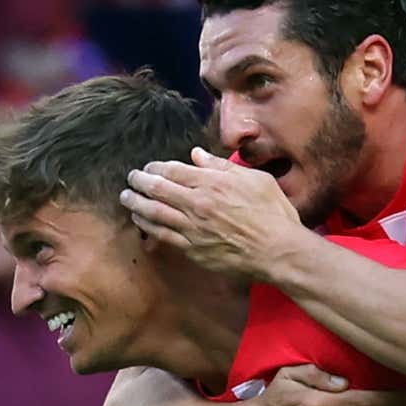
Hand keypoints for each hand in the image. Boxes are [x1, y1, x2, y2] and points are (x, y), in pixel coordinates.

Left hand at [120, 147, 305, 279]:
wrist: (278, 250)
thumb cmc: (272, 213)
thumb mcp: (254, 179)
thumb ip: (222, 166)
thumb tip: (198, 155)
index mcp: (212, 183)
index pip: (172, 170)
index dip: (155, 167)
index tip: (149, 167)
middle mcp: (197, 203)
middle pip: (156, 188)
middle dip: (138, 181)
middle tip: (131, 178)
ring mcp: (193, 227)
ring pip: (153, 212)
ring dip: (135, 203)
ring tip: (127, 198)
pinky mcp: (193, 249)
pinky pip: (162, 235)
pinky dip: (147, 226)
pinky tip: (140, 221)